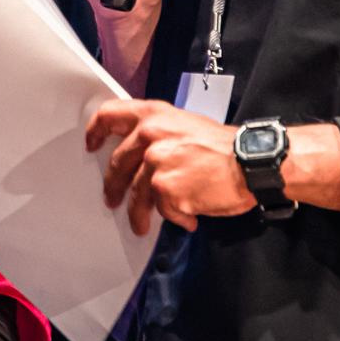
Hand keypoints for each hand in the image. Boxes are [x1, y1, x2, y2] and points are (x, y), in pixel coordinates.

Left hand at [86, 99, 250, 234]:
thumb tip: (140, 153)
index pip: (110, 115)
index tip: (91, 145)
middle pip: (118, 164)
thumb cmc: (222, 146)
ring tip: (141, 225)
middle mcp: (149, 136)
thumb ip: (158, 133)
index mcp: (153, 115)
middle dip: (113, 186)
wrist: (249, 163)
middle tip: (111, 198)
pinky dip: (175, 218)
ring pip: (136, 195)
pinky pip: (163, 210)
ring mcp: (155, 163)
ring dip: (138, 214)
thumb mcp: (185, 124)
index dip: (95, 131)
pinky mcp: (165, 189)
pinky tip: (188, 218)